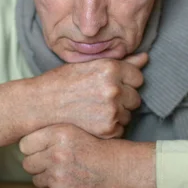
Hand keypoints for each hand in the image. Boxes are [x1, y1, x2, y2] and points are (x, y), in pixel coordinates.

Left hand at [19, 124, 157, 187]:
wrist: (120, 170)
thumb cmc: (99, 148)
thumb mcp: (76, 130)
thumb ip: (51, 132)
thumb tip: (24, 140)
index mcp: (59, 133)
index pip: (24, 143)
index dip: (32, 147)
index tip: (40, 148)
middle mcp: (56, 153)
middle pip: (27, 162)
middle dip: (38, 163)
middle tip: (54, 161)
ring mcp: (57, 174)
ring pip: (35, 178)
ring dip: (46, 176)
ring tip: (66, 170)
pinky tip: (71, 181)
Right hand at [30, 52, 147, 138]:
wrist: (41, 104)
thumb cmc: (63, 82)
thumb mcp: (90, 65)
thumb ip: (122, 63)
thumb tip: (145, 58)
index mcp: (111, 68)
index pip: (138, 77)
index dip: (125, 82)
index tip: (110, 85)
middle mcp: (114, 88)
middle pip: (136, 97)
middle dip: (123, 99)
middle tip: (100, 99)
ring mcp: (112, 110)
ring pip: (129, 114)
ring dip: (117, 114)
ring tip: (95, 110)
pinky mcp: (107, 129)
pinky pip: (120, 129)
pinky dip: (110, 128)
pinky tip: (93, 122)